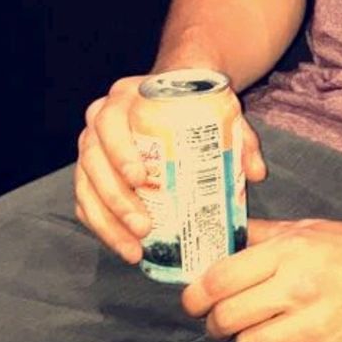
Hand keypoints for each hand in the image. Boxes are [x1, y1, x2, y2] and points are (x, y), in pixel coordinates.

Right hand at [74, 77, 266, 263]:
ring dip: (106, 221)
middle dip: (115, 198)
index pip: (111, 122)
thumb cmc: (193, 102)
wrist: (171, 93)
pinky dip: (100, 226)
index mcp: (126, 97)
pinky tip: (122, 245)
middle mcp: (99, 118)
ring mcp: (90, 145)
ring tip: (134, 248)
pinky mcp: (90, 171)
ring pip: (85, 185)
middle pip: (92, 159)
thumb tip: (256, 173)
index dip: (120, 152)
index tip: (141, 179)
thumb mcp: (220, 108)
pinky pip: (84, 201)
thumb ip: (241, 137)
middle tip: (143, 227)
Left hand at [180, 218, 341, 341]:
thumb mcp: (315, 229)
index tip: (194, 302)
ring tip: (266, 334)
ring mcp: (315, 327)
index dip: (195, 295)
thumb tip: (222, 235)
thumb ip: (266, 234)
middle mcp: (299, 288)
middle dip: (217, 323)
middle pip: (226, 318)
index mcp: (291, 252)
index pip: (218, 279)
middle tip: (225, 323)